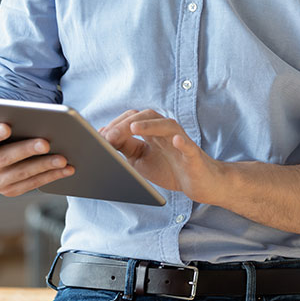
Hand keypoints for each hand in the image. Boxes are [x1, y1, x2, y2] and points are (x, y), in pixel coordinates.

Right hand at [0, 116, 74, 196]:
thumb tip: (12, 109)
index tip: (6, 127)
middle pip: (4, 159)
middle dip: (27, 150)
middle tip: (46, 143)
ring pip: (21, 174)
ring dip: (44, 166)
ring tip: (63, 158)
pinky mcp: (9, 190)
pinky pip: (32, 184)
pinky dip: (51, 177)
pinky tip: (66, 169)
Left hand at [99, 109, 224, 203]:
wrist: (200, 183)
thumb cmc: (170, 168)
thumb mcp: (140, 159)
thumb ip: (124, 147)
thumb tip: (103, 138)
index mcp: (153, 131)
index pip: (133, 119)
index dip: (116, 125)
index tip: (99, 136)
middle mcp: (167, 131)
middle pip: (147, 117)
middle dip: (126, 125)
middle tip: (108, 136)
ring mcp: (181, 141)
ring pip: (167, 126)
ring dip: (150, 126)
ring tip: (134, 128)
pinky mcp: (193, 155)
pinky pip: (189, 146)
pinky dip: (182, 142)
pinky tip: (175, 140)